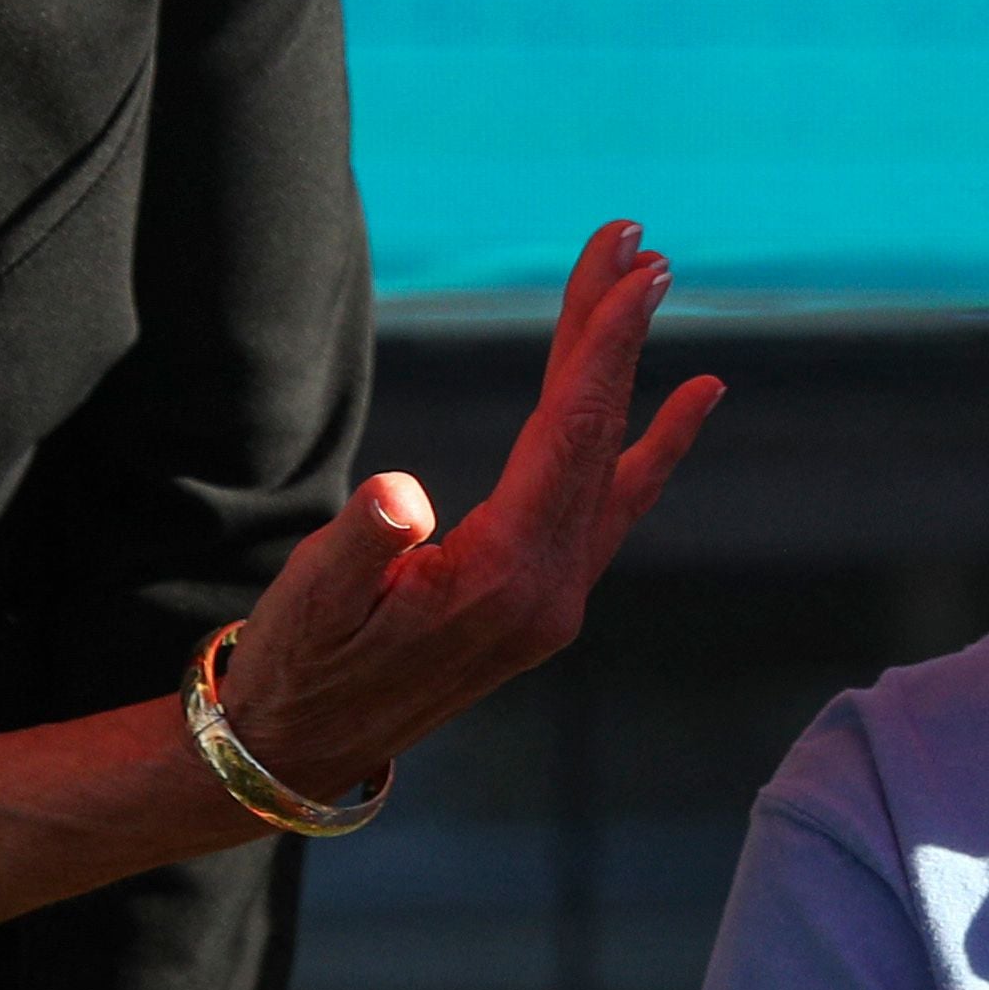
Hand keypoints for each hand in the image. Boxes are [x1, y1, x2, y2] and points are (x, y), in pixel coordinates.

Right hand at [215, 221, 719, 799]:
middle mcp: (552, 589)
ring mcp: (557, 595)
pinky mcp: (546, 595)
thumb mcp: (310, 603)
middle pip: (597, 434)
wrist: (303, 749)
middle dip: (614, 333)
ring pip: (606, 459)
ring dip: (622, 370)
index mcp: (504, 581)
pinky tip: (688, 398)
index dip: (603, 350)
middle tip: (635, 240)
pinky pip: (613, 500)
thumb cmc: (301, 665)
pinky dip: (648, 442)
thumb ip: (357, 546)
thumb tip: (397, 496)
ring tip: (646, 283)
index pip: (569, 440)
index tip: (633, 273)